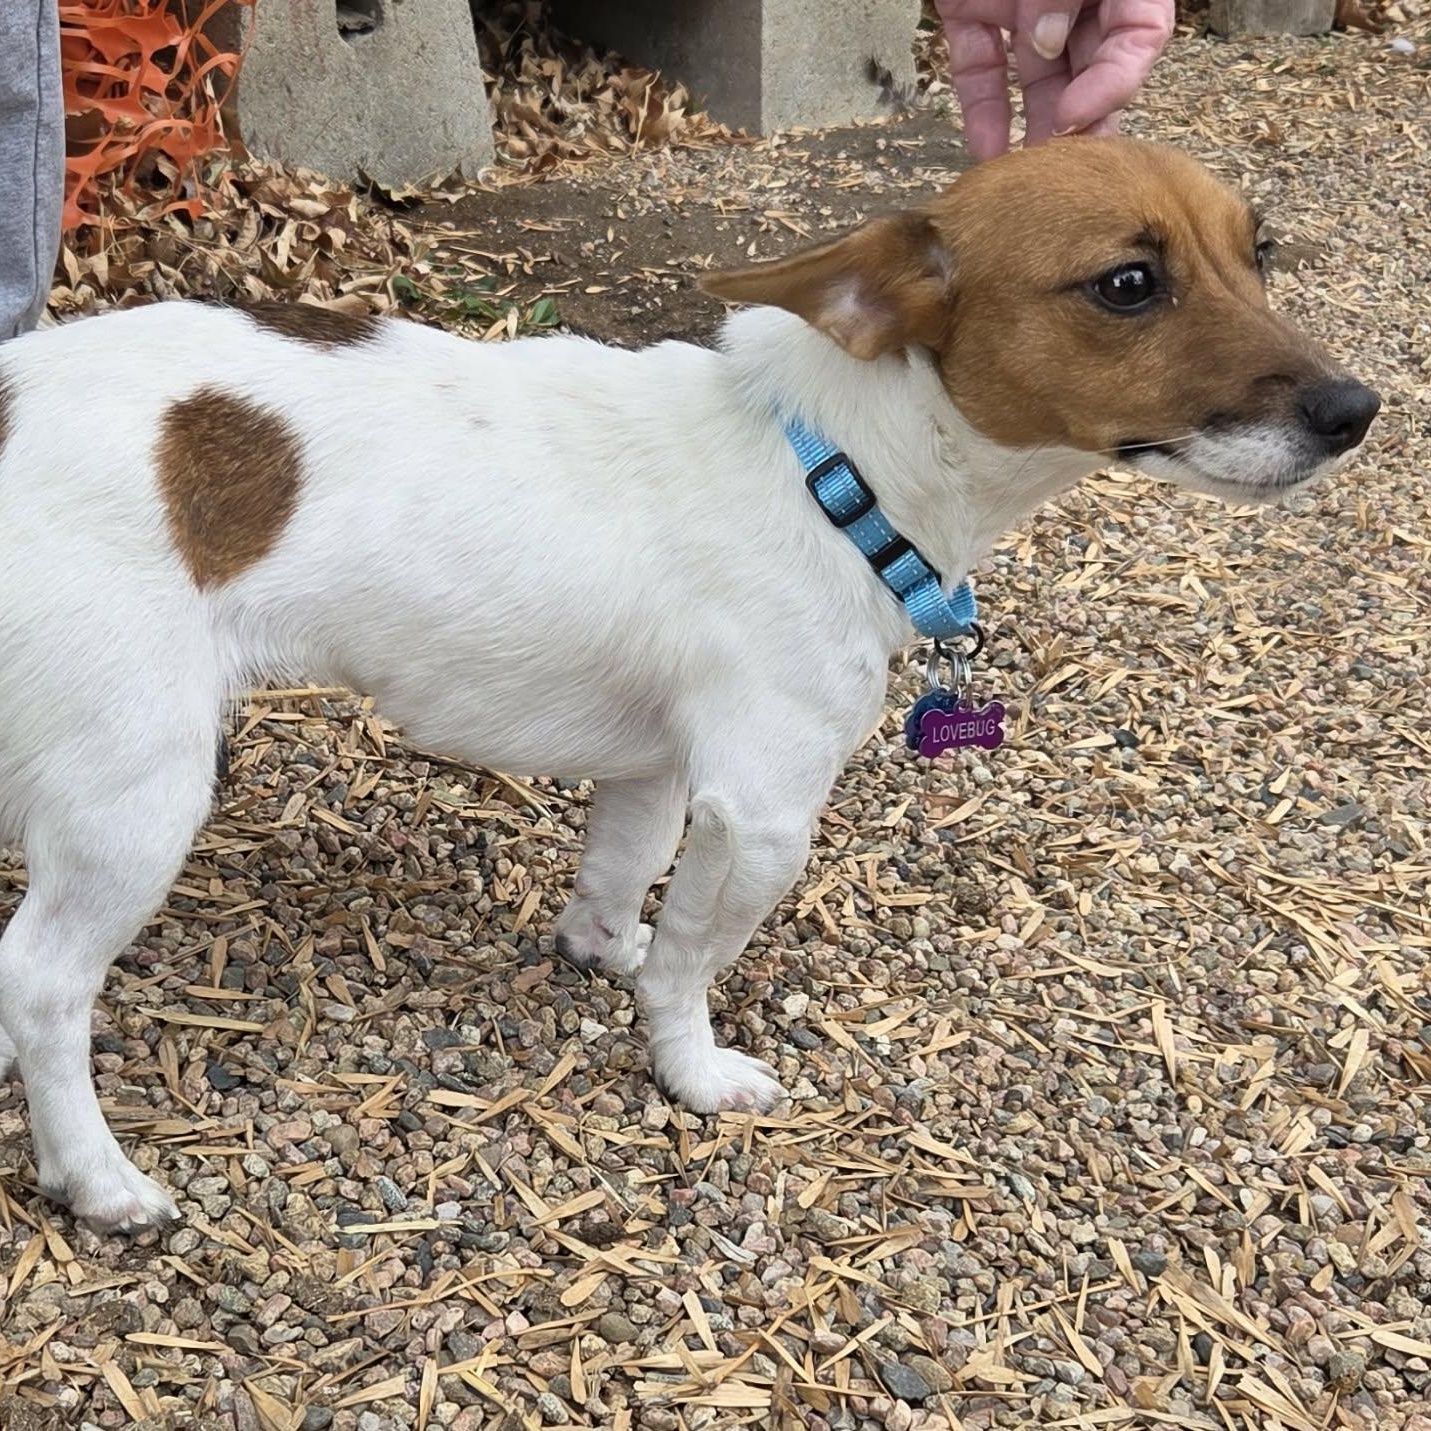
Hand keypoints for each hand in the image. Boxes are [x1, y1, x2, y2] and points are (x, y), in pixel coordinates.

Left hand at [934, 0, 1174, 160]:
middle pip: (1091, 66)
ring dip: (1035, 133)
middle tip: (1066, 172)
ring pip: (1038, 80)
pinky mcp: (971, 12)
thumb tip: (1047, 43)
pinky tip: (987, 156)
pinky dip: (981, 114)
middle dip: (1081, 123)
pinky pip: (980, 72)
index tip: (1079, 115)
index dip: (1114, 82)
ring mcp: (1024, 2)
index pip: (1140, 35)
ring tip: (1030, 179)